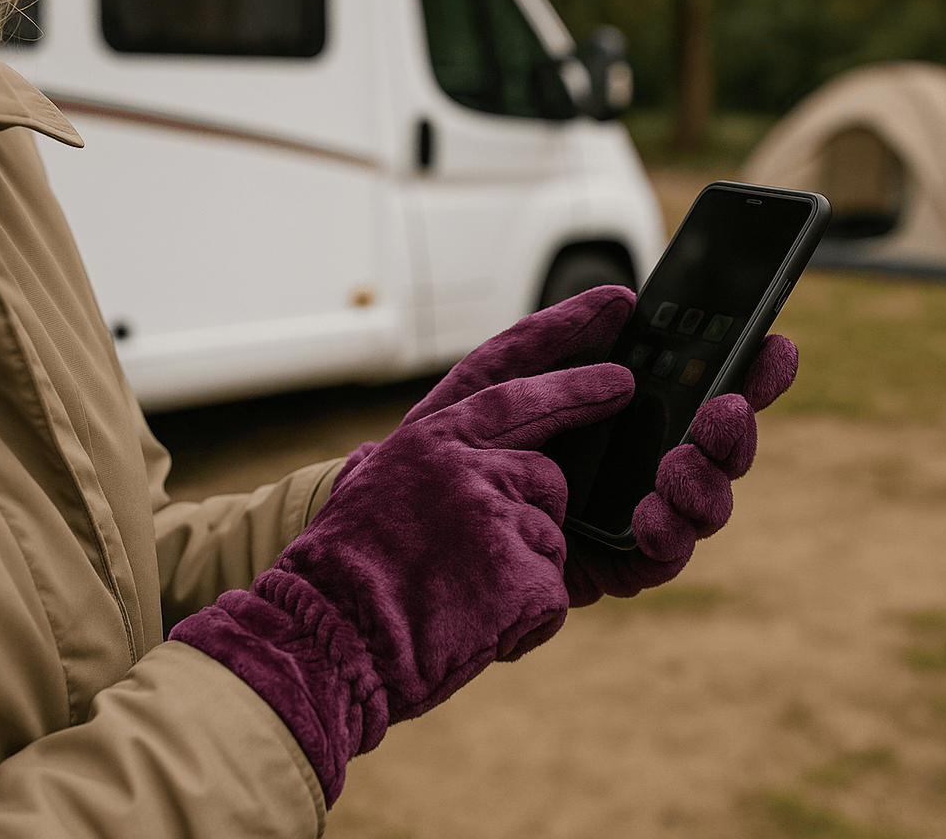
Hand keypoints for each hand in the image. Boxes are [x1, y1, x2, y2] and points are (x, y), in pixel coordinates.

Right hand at [171, 360, 632, 803]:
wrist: (321, 640)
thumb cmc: (345, 572)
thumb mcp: (375, 487)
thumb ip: (419, 461)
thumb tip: (409, 449)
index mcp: (426, 436)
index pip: (502, 365)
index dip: (558, 331)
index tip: (609, 305)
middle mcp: (459, 457)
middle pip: (543, 418)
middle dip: (588, 393)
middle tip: (624, 382)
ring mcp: (490, 506)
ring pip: (549, 520)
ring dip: (524, 557)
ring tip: (464, 590)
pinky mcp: (515, 563)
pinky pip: (551, 585)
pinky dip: (526, 613)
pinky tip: (477, 622)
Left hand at [335, 288, 796, 606]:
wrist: (410, 528)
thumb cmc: (453, 446)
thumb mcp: (494, 378)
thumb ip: (553, 339)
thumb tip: (620, 299)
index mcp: (625, 412)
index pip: (701, 387)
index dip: (746, 370)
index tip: (774, 345)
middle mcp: (644, 460)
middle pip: (718, 445)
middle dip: (735, 427)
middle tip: (726, 407)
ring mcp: (637, 513)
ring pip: (706, 501)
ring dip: (706, 480)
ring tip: (679, 462)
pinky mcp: (618, 563)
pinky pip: (665, 553)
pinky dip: (668, 532)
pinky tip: (651, 514)